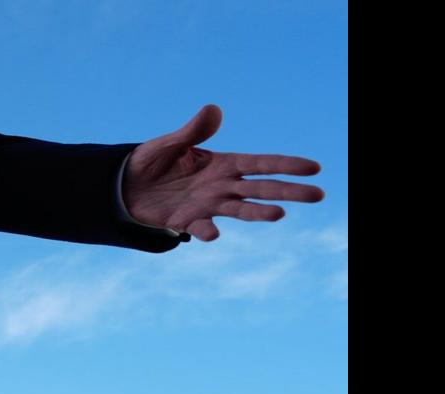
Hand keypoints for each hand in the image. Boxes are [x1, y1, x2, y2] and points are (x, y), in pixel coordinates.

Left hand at [123, 105, 324, 240]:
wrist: (125, 187)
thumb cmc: (151, 161)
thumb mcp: (170, 143)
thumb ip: (193, 130)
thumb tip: (214, 110)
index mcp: (222, 163)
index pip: (261, 163)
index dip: (287, 165)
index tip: (314, 168)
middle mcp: (222, 186)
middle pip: (263, 188)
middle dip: (290, 191)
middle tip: (319, 194)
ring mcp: (208, 205)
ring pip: (241, 209)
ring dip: (259, 212)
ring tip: (279, 214)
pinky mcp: (188, 222)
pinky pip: (202, 229)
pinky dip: (208, 231)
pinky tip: (213, 233)